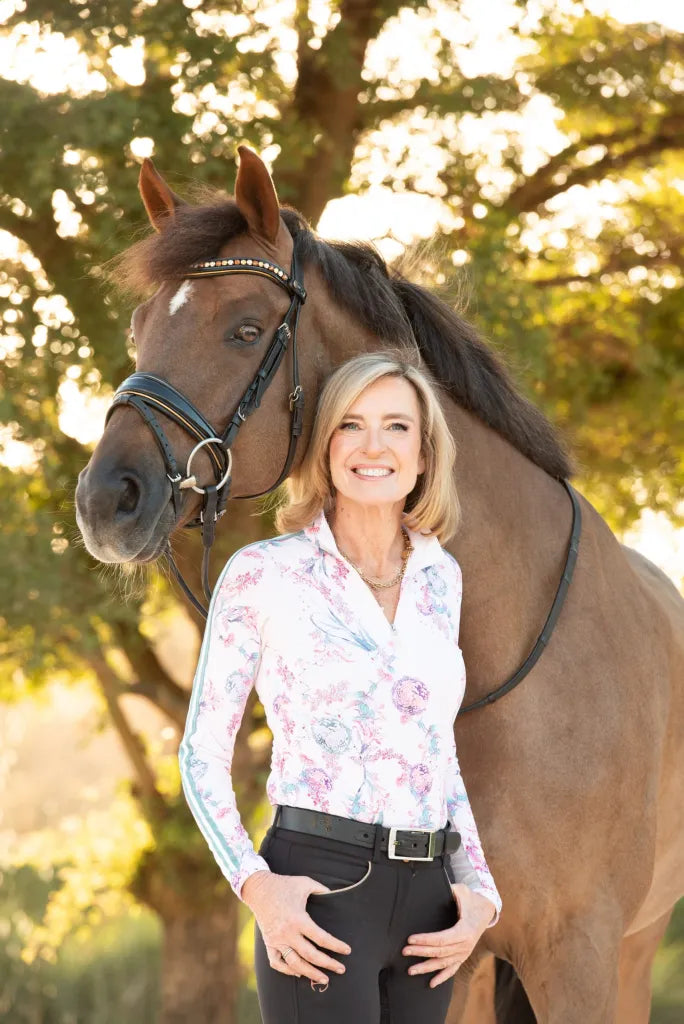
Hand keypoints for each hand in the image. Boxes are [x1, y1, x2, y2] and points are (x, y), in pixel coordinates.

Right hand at [242, 869, 351, 987]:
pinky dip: (287, 970)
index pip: (321, 938)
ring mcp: (276, 940)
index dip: (336, 946)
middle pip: (310, 955)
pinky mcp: (269, 943)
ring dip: (310, 973)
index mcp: (298, 919)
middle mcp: (287, 933)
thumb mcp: (305, 883)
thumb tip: (336, 896)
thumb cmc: (285, 884)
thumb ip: (322, 890)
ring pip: (295, 964)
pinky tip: (299, 972)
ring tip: (324, 978)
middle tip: (341, 969)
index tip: (347, 951)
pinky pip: (276, 963)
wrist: (259, 888)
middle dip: (328, 964)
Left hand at [402, 882, 495, 987]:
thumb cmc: (471, 899)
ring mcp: (465, 952)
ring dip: (426, 968)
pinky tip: (431, 984)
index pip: (441, 939)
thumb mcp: (462, 891)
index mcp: (464, 931)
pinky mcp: (463, 955)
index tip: (410, 939)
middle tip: (404, 952)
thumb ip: (451, 889)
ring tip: (410, 970)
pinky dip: (442, 977)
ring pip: (443, 963)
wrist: (486, 910)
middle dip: (420, 952)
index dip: (425, 940)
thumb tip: (435, 884)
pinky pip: (453, 969)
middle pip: (439, 952)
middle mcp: (465, 945)